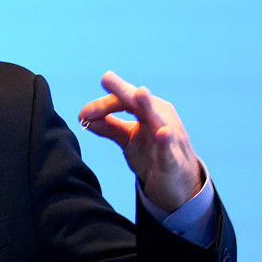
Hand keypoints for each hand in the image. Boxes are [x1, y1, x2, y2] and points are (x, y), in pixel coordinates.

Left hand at [78, 71, 201, 212]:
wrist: (179, 184)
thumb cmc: (152, 154)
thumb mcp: (127, 138)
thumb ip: (108, 126)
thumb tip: (82, 116)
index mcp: (148, 111)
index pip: (123, 101)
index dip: (102, 106)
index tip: (82, 114)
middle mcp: (160, 119)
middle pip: (138, 103)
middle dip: (123, 91)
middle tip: (106, 77)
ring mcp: (170, 139)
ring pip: (157, 121)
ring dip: (148, 106)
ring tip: (140, 93)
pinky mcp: (173, 161)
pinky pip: (168, 151)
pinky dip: (165, 142)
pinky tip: (162, 133)